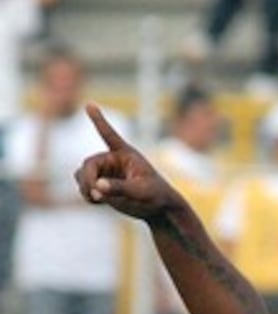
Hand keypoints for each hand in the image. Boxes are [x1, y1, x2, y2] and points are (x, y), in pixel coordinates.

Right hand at [75, 105, 179, 221]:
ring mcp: (106, 173)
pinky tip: (96, 201)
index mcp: (125, 154)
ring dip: (84, 186)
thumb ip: (119, 188)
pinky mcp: (102, 186)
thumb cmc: (156, 195)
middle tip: (95, 194)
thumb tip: (98, 186)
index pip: (109, 135)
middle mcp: (112, 160)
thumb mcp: (140, 192)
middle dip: (88, 179)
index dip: (99, 120)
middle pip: (88, 165)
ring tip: (96, 198)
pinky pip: (85, 187)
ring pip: (82, 175)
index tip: (89, 104)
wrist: (159, 209)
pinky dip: (87, 194)